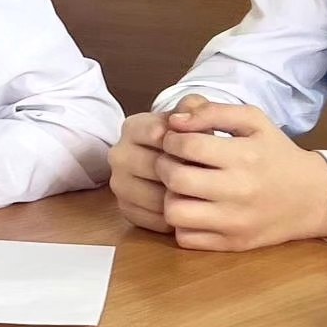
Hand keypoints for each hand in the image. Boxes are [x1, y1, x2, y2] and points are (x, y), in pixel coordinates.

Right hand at [109, 96, 208, 232]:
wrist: (175, 161)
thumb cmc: (187, 138)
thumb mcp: (194, 115)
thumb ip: (195, 106)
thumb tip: (187, 113)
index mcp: (132, 127)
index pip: (157, 134)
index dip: (185, 144)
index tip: (200, 148)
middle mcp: (118, 154)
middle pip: (158, 168)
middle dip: (186, 172)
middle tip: (208, 175)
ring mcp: (119, 183)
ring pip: (157, 197)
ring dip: (182, 197)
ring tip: (200, 192)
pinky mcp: (125, 208)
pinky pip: (154, 219)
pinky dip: (175, 217)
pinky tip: (188, 206)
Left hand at [155, 102, 326, 249]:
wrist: (312, 198)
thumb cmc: (276, 153)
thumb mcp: (253, 121)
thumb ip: (212, 111)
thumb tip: (175, 120)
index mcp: (244, 156)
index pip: (186, 145)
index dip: (171, 139)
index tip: (175, 140)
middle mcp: (239, 191)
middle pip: (175, 179)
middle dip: (164, 166)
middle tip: (171, 162)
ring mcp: (234, 222)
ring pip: (174, 213)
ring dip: (169, 197)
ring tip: (181, 187)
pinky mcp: (231, 244)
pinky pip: (185, 238)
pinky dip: (181, 223)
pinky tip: (192, 208)